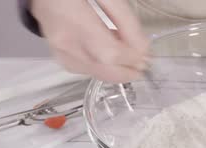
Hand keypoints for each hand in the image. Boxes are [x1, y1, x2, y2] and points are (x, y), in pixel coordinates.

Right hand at [31, 0, 148, 82]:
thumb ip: (125, 20)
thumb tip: (142, 48)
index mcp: (72, 16)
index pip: (109, 52)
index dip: (131, 58)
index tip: (148, 56)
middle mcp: (62, 39)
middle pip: (103, 69)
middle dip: (128, 70)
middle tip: (143, 64)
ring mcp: (58, 51)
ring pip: (96, 73)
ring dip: (117, 70)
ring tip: (129, 57)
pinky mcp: (59, 56)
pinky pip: (86, 70)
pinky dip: (103, 67)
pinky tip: (111, 57)